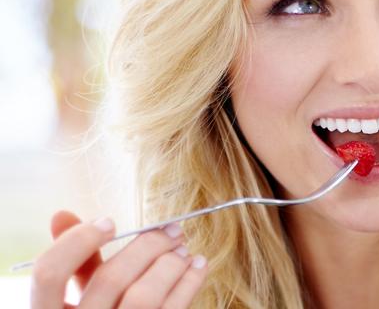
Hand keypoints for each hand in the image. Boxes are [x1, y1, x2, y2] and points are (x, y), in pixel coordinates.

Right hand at [30, 210, 207, 307]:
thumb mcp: (79, 297)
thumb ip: (74, 261)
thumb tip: (62, 213)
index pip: (49, 273)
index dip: (79, 241)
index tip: (110, 222)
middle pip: (110, 279)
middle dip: (147, 246)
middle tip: (171, 229)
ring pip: (143, 297)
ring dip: (170, 264)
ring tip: (184, 249)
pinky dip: (189, 283)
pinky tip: (197, 266)